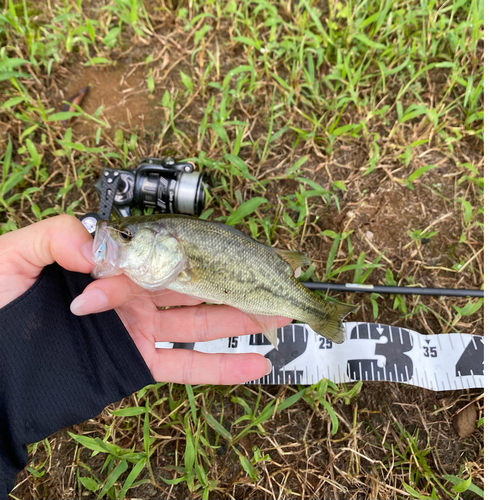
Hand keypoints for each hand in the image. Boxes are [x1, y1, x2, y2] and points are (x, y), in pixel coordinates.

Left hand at [0, 215, 288, 383]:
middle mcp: (133, 296)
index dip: (203, 249)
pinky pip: (186, 365)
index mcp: (112, 266)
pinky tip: (255, 364)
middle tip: (272, 278)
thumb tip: (103, 245)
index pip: (166, 252)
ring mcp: (139, 331)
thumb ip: (57, 235)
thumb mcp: (12, 256)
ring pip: (201, 323)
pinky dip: (222, 367)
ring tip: (278, 312)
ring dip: (241, 320)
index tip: (237, 246)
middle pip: (196, 285)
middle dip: (235, 281)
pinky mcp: (137, 365)